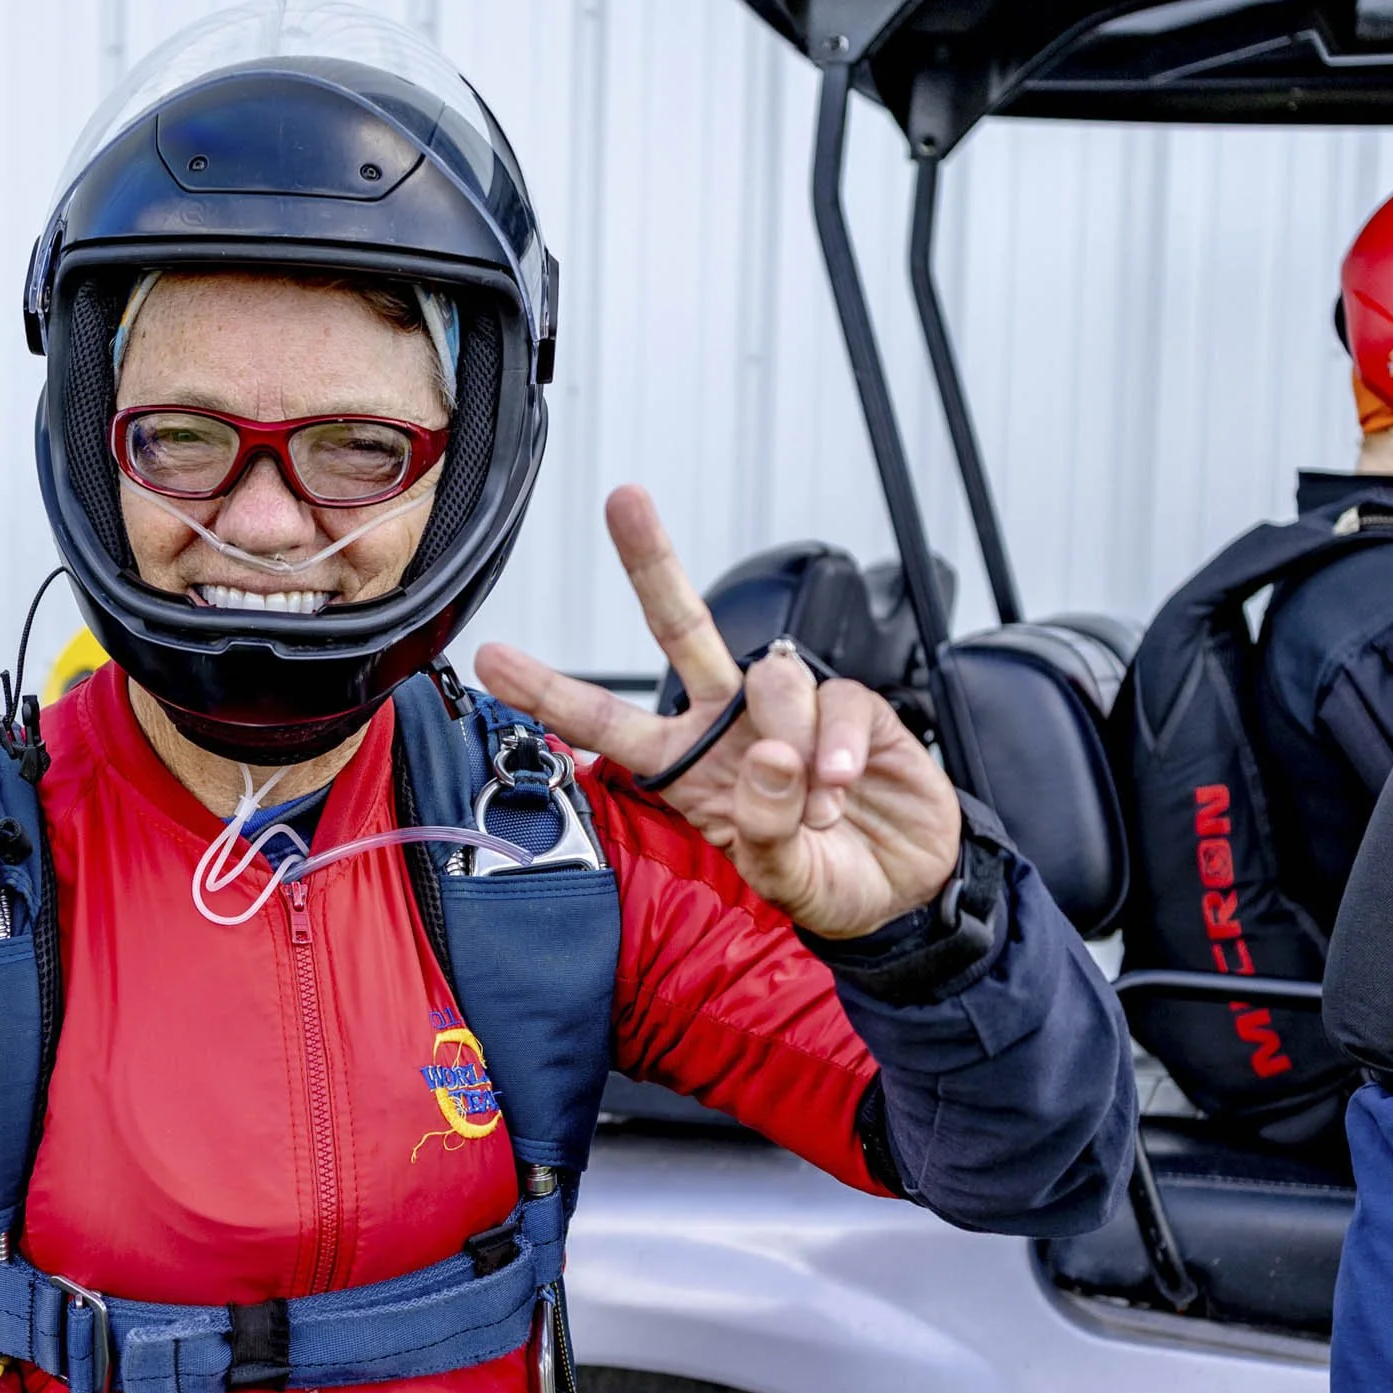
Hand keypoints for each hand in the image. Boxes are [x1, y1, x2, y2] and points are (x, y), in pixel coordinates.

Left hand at [474, 486, 960, 937]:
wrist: (902, 891)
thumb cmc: (824, 881)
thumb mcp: (783, 879)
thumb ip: (765, 829)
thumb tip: (769, 755)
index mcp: (683, 764)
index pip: (604, 722)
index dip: (548, 692)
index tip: (490, 657)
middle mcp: (727, 723)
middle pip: (680, 629)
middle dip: (652, 563)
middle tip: (623, 501)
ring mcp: (791, 710)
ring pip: (773, 678)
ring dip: (792, 745)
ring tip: (817, 807)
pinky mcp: (855, 707)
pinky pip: (840, 702)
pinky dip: (839, 747)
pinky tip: (844, 787)